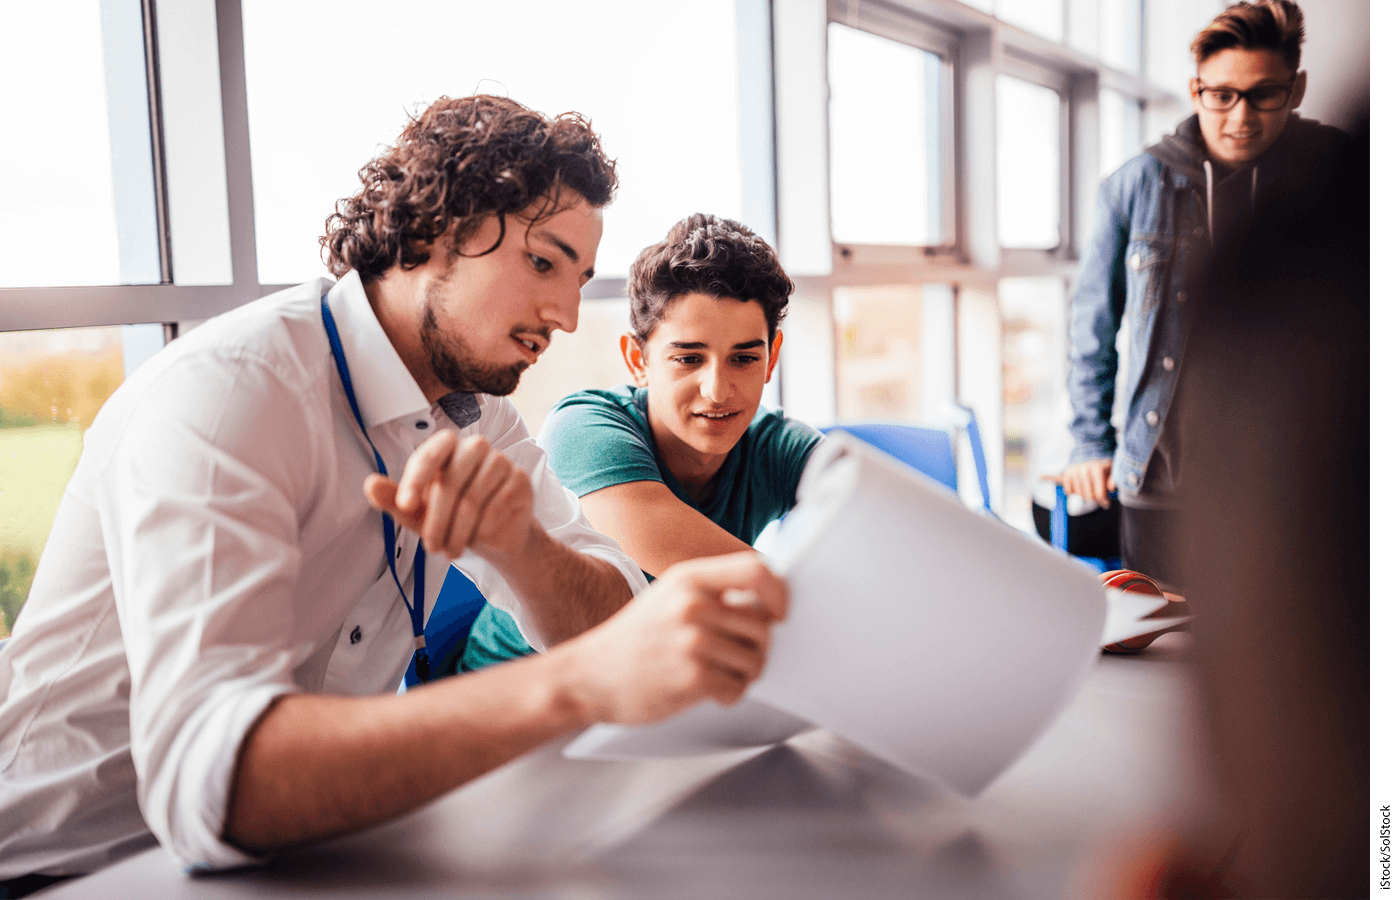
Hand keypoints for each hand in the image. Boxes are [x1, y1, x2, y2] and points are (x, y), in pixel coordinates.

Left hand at [364, 431, 534, 560]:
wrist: (495, 536)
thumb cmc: (453, 517)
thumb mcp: (419, 513)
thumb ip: (394, 498)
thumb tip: (370, 485)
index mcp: (448, 447)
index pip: (431, 453)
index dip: (416, 479)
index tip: (404, 506)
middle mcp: (476, 447)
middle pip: (451, 481)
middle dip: (436, 520)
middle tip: (431, 547)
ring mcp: (501, 461)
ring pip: (473, 499)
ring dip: (459, 532)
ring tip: (451, 549)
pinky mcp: (520, 479)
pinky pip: (497, 507)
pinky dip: (483, 529)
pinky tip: (479, 537)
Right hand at [562, 552, 788, 724]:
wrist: (587, 676)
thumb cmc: (632, 640)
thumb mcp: (667, 598)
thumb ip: (711, 595)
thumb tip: (765, 604)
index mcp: (688, 579)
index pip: (757, 570)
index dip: (778, 592)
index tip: (779, 613)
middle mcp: (692, 605)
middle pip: (762, 624)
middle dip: (757, 647)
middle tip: (738, 659)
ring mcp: (692, 641)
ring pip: (755, 659)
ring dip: (745, 673)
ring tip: (720, 675)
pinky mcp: (692, 677)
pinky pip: (738, 687)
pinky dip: (730, 694)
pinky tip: (710, 691)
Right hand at [1063, 458, 1114, 507]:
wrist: (1089, 457)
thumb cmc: (1103, 469)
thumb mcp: (1113, 472)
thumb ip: (1114, 480)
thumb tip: (1112, 488)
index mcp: (1097, 468)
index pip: (1099, 494)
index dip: (1104, 501)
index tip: (1106, 503)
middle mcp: (1084, 469)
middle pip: (1089, 496)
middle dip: (1095, 499)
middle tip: (1098, 496)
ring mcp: (1073, 472)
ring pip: (1079, 495)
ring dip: (1085, 495)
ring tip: (1090, 490)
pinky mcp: (1066, 475)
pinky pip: (1069, 492)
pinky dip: (1074, 492)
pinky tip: (1080, 487)